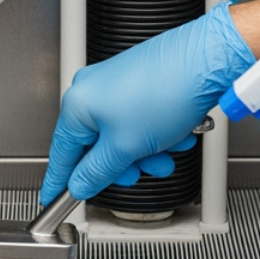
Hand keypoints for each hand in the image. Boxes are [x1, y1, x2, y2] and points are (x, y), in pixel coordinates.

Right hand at [40, 1, 256, 204]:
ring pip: (124, 136)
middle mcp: (93, 90)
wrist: (206, 61)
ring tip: (168, 149)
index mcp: (79, 103)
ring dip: (147, 150)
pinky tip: (177, 133)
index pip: (62, 153)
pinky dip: (158, 133)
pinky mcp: (141, 83)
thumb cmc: (165, 89)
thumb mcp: (125, 147)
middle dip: (123, 164)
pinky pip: (141, 121)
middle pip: (98, 146)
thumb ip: (97, 172)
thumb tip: (80, 185)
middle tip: (139, 171)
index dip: (60, 180)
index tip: (53, 197)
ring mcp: (118, 85)